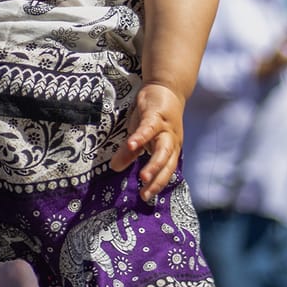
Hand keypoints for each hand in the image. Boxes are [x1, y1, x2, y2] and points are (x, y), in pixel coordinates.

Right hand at [108, 83, 187, 203]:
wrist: (166, 87)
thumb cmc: (153, 117)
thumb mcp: (140, 137)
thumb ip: (130, 153)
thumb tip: (115, 168)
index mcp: (169, 149)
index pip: (166, 170)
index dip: (157, 184)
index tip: (146, 198)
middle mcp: (171, 141)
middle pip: (167, 163)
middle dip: (157, 179)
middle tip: (146, 193)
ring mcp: (165, 128)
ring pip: (163, 149)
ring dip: (154, 164)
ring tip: (142, 177)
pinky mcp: (156, 115)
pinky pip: (148, 128)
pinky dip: (141, 137)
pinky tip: (131, 144)